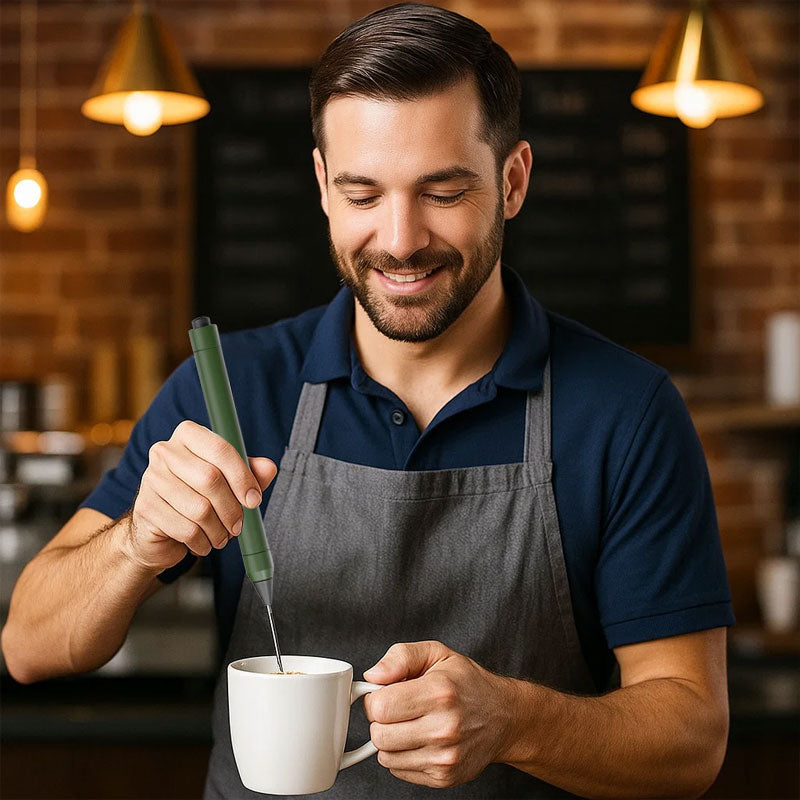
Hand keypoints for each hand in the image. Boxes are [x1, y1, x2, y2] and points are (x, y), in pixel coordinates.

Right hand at [125, 420, 277, 571]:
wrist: (159, 529)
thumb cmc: (199, 497)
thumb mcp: (230, 482)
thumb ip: (251, 473)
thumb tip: (269, 468)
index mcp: (188, 435)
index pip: (221, 449)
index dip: (243, 477)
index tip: (254, 499)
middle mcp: (165, 451)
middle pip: (211, 479)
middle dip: (232, 508)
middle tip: (239, 524)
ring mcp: (151, 479)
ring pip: (200, 508)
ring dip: (219, 530)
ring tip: (222, 535)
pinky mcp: (145, 508)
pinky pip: (186, 529)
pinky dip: (202, 542)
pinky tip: (203, 542)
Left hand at [362, 641, 515, 788]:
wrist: (504, 716)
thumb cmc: (467, 683)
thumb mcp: (437, 653)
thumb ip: (401, 656)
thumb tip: (373, 674)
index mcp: (439, 693)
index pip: (380, 707)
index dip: (375, 699)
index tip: (385, 694)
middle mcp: (444, 728)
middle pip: (379, 735)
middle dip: (381, 720)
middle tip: (397, 710)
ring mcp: (445, 757)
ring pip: (386, 756)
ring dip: (390, 740)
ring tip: (409, 724)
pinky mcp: (444, 777)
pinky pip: (399, 770)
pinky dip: (402, 756)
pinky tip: (419, 740)